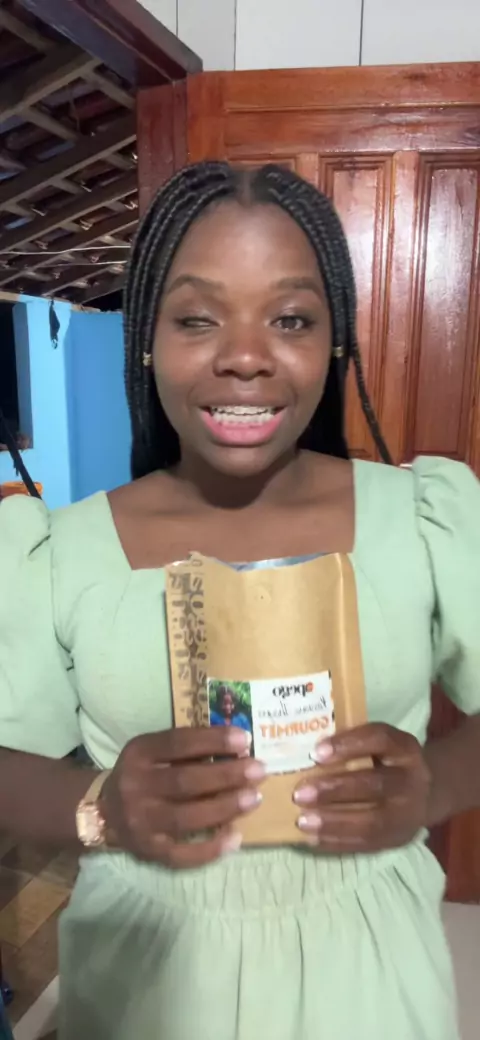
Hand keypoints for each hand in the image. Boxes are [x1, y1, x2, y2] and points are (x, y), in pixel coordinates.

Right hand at [101, 727, 263, 868]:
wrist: (105, 813)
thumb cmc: (143, 775)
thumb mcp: (153, 752)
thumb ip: (187, 749)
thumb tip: (237, 747)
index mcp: (138, 754)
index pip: (177, 743)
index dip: (212, 740)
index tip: (244, 739)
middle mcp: (135, 787)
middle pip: (184, 781)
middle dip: (226, 775)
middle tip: (259, 770)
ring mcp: (140, 822)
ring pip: (186, 817)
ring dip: (225, 808)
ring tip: (255, 798)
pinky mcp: (148, 851)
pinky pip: (182, 855)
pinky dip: (211, 848)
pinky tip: (236, 838)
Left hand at [293, 723, 431, 852]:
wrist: (426, 792)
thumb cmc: (387, 762)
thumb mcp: (379, 745)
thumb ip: (350, 745)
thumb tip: (301, 750)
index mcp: (404, 748)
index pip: (379, 739)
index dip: (348, 744)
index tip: (315, 753)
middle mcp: (411, 779)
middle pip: (374, 783)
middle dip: (335, 789)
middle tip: (299, 794)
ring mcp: (408, 813)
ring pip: (372, 821)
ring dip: (333, 822)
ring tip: (302, 821)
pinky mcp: (399, 839)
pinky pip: (367, 844)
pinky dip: (336, 842)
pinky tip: (312, 839)